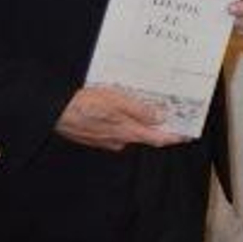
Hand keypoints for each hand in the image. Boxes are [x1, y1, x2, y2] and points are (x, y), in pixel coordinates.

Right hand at [56, 86, 185, 150]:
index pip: (158, 139)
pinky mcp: (95, 136)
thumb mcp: (118, 101)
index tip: (187, 134)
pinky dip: (122, 121)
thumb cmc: (86, 105)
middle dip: (157, 126)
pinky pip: (115, 130)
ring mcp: (106, 140)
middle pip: (145, 135)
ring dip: (138, 122)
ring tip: (145, 106)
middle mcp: (119, 140)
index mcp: (128, 132)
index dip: (174, 136)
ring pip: (129, 132)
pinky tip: (119, 109)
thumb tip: (160, 118)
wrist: (55, 112)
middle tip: (169, 113)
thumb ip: (140, 111)